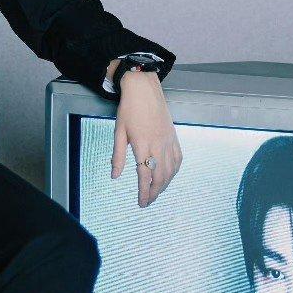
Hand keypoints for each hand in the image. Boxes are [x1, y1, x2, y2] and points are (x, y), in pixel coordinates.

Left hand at [110, 71, 181, 206]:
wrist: (145, 89)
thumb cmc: (129, 109)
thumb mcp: (119, 132)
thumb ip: (118, 156)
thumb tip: (115, 176)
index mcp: (142, 144)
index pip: (144, 175)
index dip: (144, 191)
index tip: (141, 203)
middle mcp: (158, 144)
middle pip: (160, 176)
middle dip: (155, 192)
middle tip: (148, 202)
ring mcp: (168, 141)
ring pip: (171, 170)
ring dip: (165, 184)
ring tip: (156, 192)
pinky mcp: (174, 137)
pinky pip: (178, 159)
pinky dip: (174, 171)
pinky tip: (169, 176)